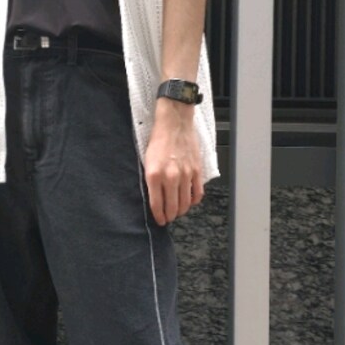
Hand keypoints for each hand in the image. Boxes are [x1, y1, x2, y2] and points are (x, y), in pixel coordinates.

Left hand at [143, 100, 203, 225]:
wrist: (174, 123)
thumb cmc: (158, 139)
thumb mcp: (147, 160)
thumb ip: (150, 180)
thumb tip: (155, 197)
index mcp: (154, 175)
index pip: (157, 205)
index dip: (159, 216)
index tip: (160, 221)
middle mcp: (170, 177)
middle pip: (172, 207)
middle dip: (170, 216)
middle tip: (168, 218)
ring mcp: (185, 175)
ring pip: (185, 203)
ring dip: (181, 211)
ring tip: (178, 211)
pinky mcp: (196, 170)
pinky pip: (197, 193)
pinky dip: (194, 200)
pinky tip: (190, 201)